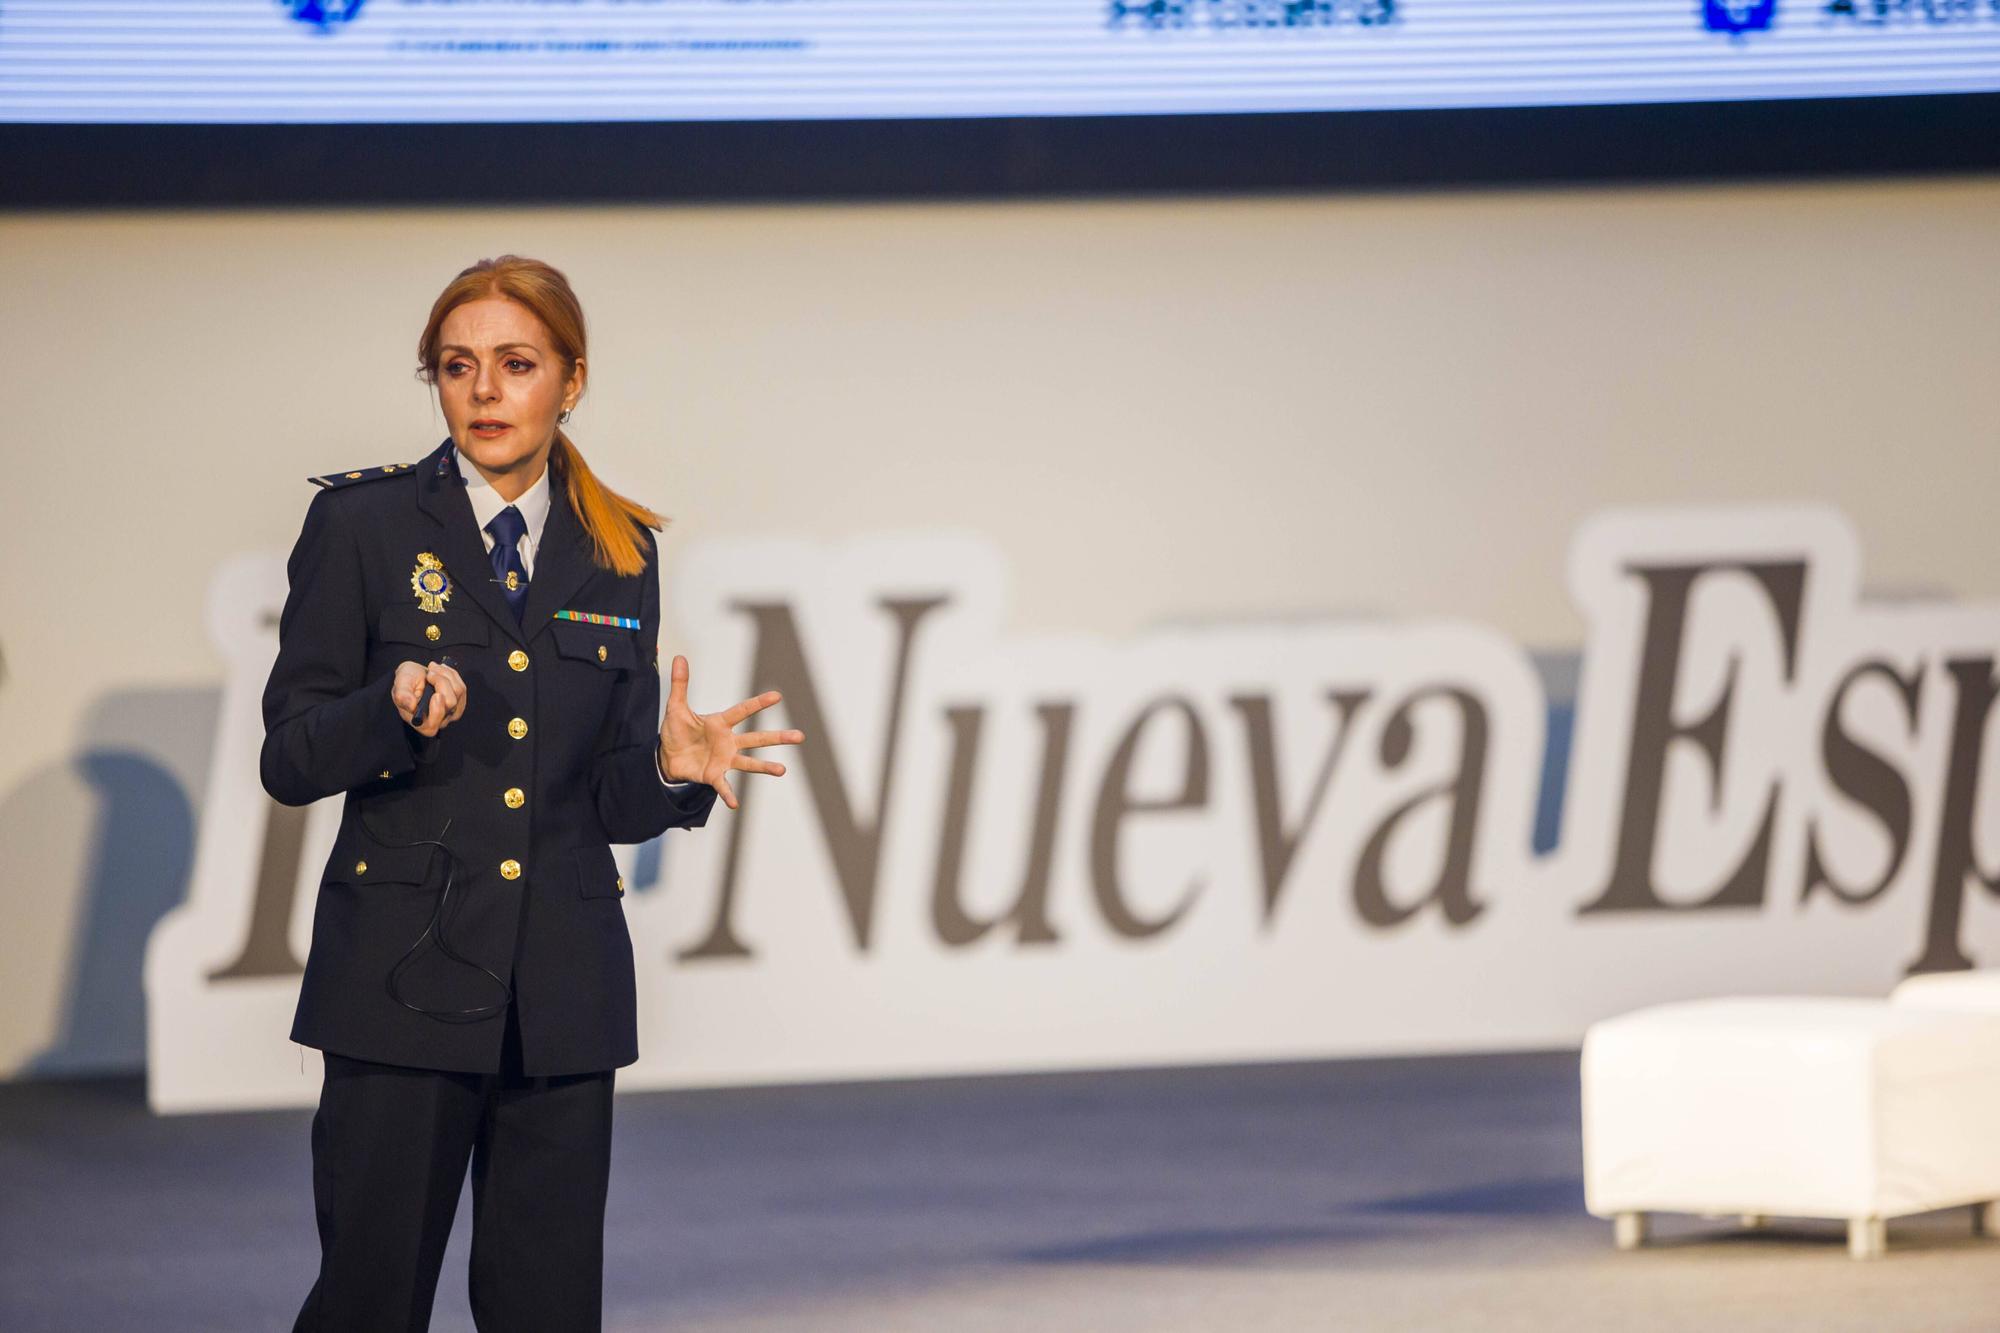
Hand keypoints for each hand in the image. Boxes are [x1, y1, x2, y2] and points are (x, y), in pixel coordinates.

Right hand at [392, 660, 466, 736]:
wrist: (415, 675)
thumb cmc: (406, 682)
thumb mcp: (400, 684)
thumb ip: (402, 695)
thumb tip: (410, 705)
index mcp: (420, 722)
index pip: (432, 726)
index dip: (437, 711)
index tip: (436, 695)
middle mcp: (437, 720)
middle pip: (450, 703)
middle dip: (441, 682)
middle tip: (429, 672)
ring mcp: (450, 712)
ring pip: (458, 693)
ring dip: (446, 675)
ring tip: (432, 668)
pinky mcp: (459, 702)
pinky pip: (462, 688)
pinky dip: (452, 675)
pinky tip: (442, 670)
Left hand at [657, 655, 804, 809]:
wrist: (667, 757)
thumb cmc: (676, 731)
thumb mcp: (676, 707)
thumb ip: (680, 684)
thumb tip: (678, 657)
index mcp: (721, 723)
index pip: (743, 711)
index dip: (759, 704)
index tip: (777, 696)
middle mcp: (728, 742)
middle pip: (757, 738)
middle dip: (778, 737)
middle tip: (800, 736)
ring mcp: (724, 760)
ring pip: (749, 763)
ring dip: (765, 767)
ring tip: (782, 770)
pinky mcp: (714, 775)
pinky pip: (724, 786)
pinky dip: (729, 795)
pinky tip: (735, 804)